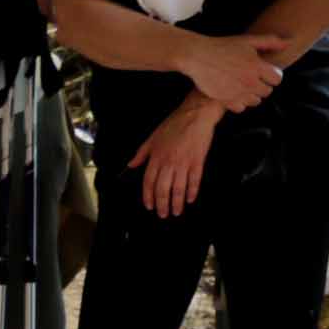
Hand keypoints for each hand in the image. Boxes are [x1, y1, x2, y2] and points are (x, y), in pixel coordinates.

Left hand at [127, 99, 218, 216]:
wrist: (196, 114)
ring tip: (176, 212)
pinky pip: (194, 180)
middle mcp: (168, 163)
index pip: (149, 182)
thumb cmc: (174, 124)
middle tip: (162, 214)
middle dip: (161, 204)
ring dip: (176, 203)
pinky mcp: (198, 161)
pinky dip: (192, 192)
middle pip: (162, 189)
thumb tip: (130, 165)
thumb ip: (141, 153)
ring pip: (178, 188)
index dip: (148, 196)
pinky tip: (190, 200)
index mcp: (156, 158)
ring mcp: (184, 162)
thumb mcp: (152, 138)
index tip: (149, 206)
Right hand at [179, 32, 288, 111]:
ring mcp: (237, 93)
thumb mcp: (248, 40)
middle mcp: (249, 82)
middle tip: (253, 78)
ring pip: (255, 101)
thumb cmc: (224, 46)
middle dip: (263, 85)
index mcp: (257, 66)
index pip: (277, 79)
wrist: (199, 57)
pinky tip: (234, 93)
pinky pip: (240, 108)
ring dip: (252, 95)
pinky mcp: (226, 100)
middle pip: (267, 92)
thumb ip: (270, 42)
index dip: (273, 75)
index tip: (266, 72)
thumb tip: (289, 43)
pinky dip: (239, 103)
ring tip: (243, 86)